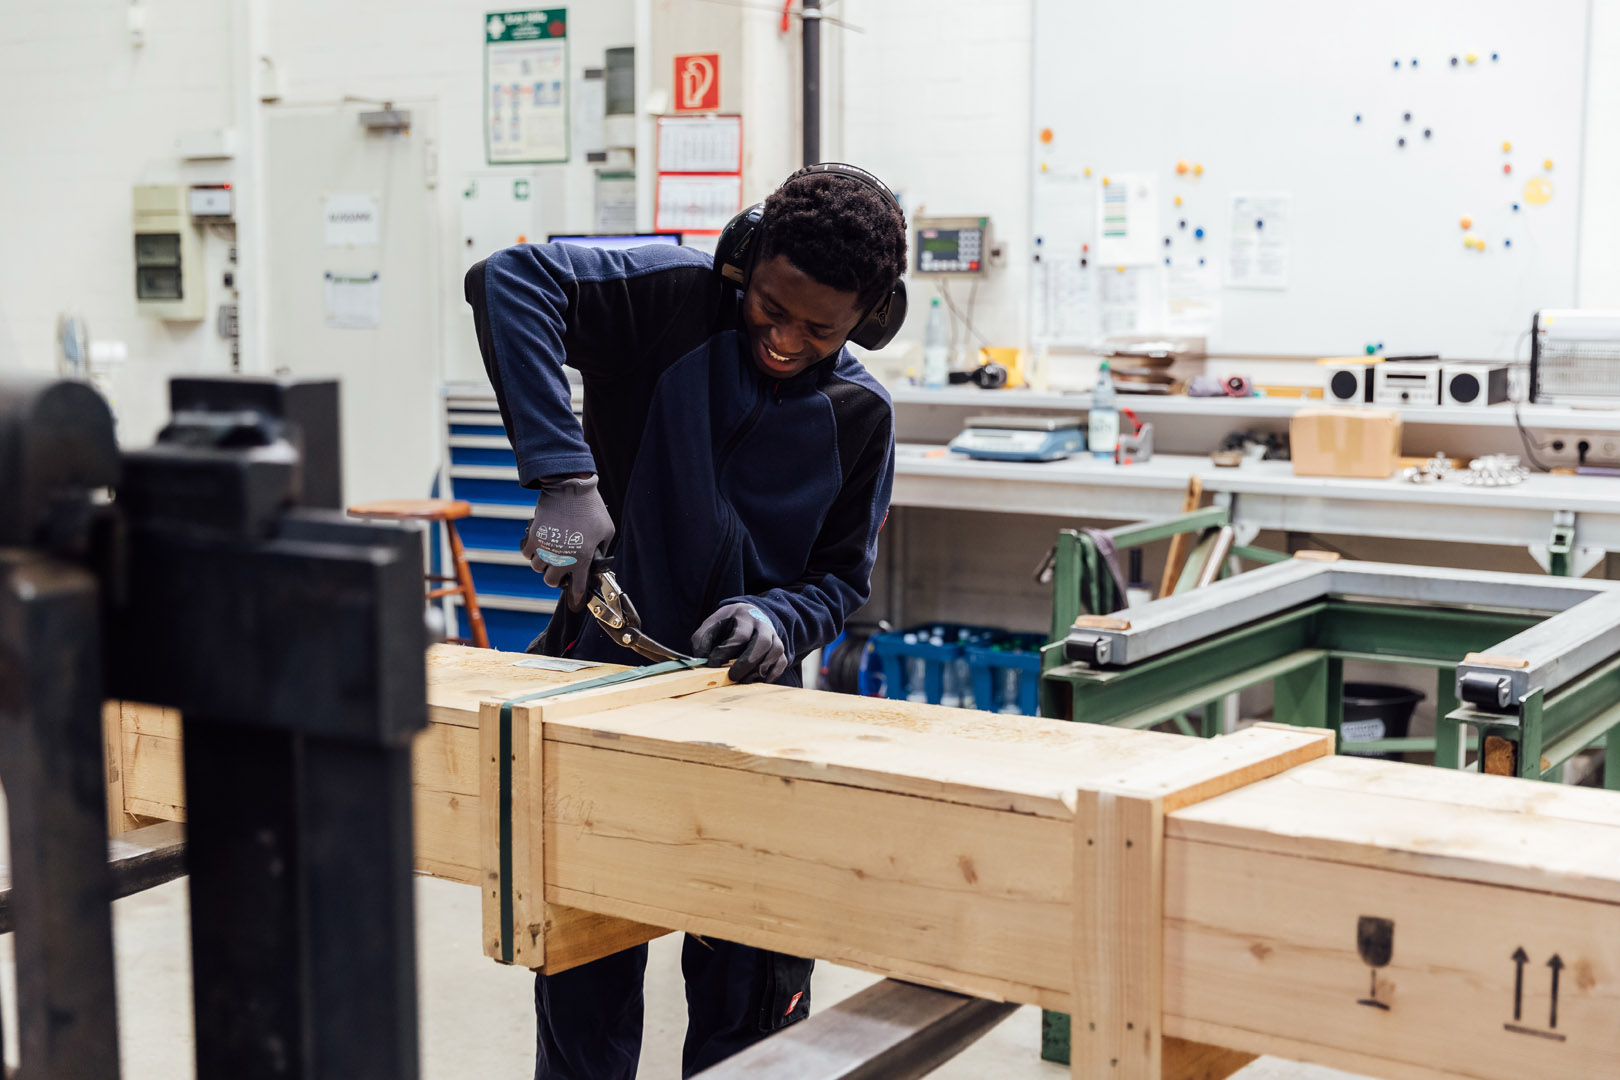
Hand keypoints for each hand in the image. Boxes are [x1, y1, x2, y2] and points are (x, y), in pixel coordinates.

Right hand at [521, 475, 614, 611]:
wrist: (571, 488)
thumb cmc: (591, 508)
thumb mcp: (607, 531)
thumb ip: (602, 550)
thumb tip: (598, 561)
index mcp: (582, 559)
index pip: (578, 588)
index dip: (577, 597)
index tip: (576, 600)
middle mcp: (562, 557)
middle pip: (551, 582)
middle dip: (556, 578)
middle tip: (561, 569)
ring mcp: (545, 548)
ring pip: (538, 568)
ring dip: (544, 564)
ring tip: (551, 553)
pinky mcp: (534, 536)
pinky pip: (527, 554)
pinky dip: (532, 552)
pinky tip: (541, 545)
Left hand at [692, 602, 788, 682]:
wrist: (749, 614)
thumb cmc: (727, 624)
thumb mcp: (711, 625)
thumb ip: (702, 641)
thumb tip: (703, 660)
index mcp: (744, 617)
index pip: (739, 636)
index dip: (726, 652)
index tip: (712, 664)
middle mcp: (762, 625)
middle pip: (762, 642)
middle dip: (747, 662)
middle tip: (732, 677)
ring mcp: (774, 637)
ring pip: (775, 651)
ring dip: (760, 669)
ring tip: (744, 681)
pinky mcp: (779, 649)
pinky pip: (781, 662)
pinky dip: (771, 674)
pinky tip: (756, 681)